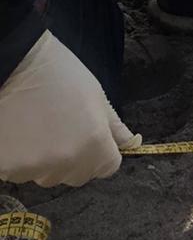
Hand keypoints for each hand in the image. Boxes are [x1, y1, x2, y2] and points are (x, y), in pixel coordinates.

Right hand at [0, 33, 140, 188]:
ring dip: (46, 161)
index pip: (108, 167)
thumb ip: (115, 127)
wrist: (15, 64)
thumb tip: (134, 143)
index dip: (101, 152)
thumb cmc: (58, 75)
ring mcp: (35, 168)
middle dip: (74, 159)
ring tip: (37, 128)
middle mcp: (67, 161)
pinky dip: (20, 161)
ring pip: (48, 175)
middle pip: (78, 175)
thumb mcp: (97, 95)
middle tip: (61, 129)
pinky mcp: (8, 169)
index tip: (89, 137)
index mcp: (95, 143)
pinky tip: (20, 134)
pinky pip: (21, 174)